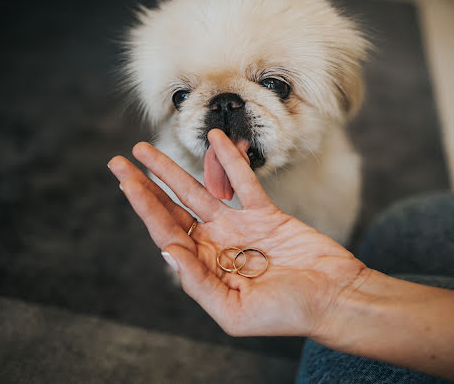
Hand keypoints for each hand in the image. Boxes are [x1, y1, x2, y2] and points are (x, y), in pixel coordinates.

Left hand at [107, 129, 367, 336]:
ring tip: (146, 150)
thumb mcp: (235, 310)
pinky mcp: (265, 214)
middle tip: (120, 162)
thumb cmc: (288, 313)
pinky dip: (230, 161)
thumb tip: (166, 251)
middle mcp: (216, 246)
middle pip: (173, 209)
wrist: (333, 298)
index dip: (145, 207)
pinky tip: (215, 140)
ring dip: (173, 170)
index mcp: (205, 270)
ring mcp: (239, 227)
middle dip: (146, 186)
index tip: (127, 182)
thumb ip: (199, 282)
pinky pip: (243, 182)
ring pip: (199, 191)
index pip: (167, 233)